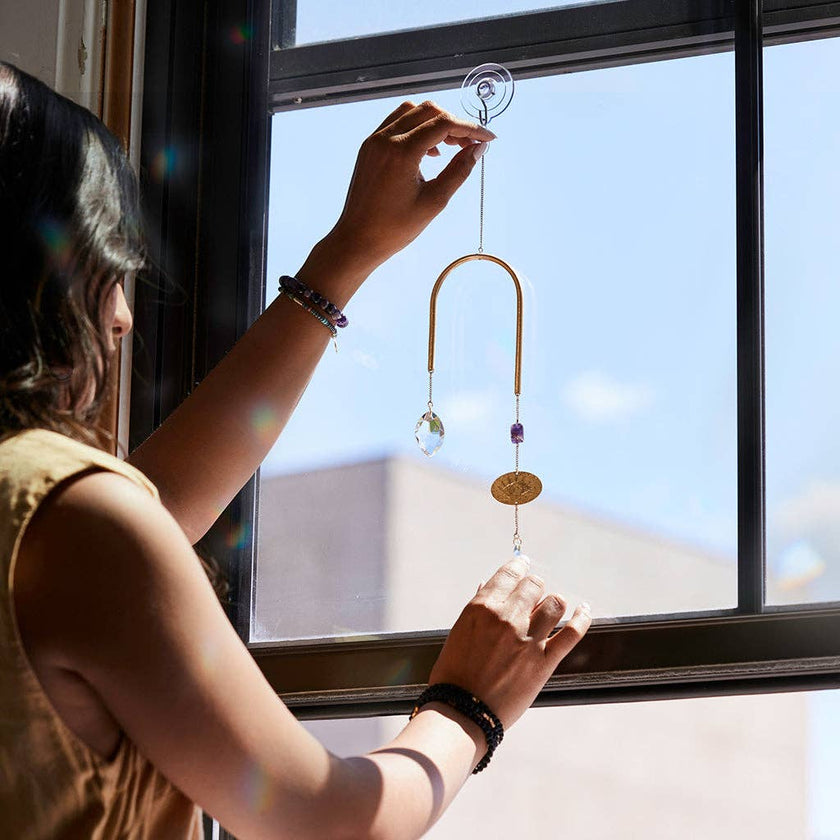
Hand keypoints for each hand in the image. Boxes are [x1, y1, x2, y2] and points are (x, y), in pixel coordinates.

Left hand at [319, 100, 495, 274]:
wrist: (357, 239)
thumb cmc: (394, 228)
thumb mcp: (434, 201)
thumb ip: (459, 170)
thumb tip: (479, 148)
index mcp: (401, 152)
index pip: (444, 124)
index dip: (471, 129)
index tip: (488, 138)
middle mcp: (385, 139)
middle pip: (429, 111)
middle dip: (454, 123)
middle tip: (470, 145)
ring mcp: (374, 140)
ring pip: (412, 111)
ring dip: (435, 122)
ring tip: (450, 147)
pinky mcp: (369, 147)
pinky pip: (397, 123)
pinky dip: (417, 128)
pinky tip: (428, 151)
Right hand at [428, 555, 590, 729]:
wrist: (462, 711)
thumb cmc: (454, 672)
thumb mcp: (460, 631)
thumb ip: (478, 607)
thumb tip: (488, 585)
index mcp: (482, 607)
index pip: (510, 574)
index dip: (519, 566)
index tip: (523, 565)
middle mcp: (507, 618)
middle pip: (534, 585)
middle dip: (534, 587)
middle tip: (533, 593)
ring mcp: (528, 639)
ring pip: (555, 603)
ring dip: (553, 602)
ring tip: (550, 607)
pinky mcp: (544, 661)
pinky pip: (572, 632)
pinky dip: (582, 618)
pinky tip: (585, 610)